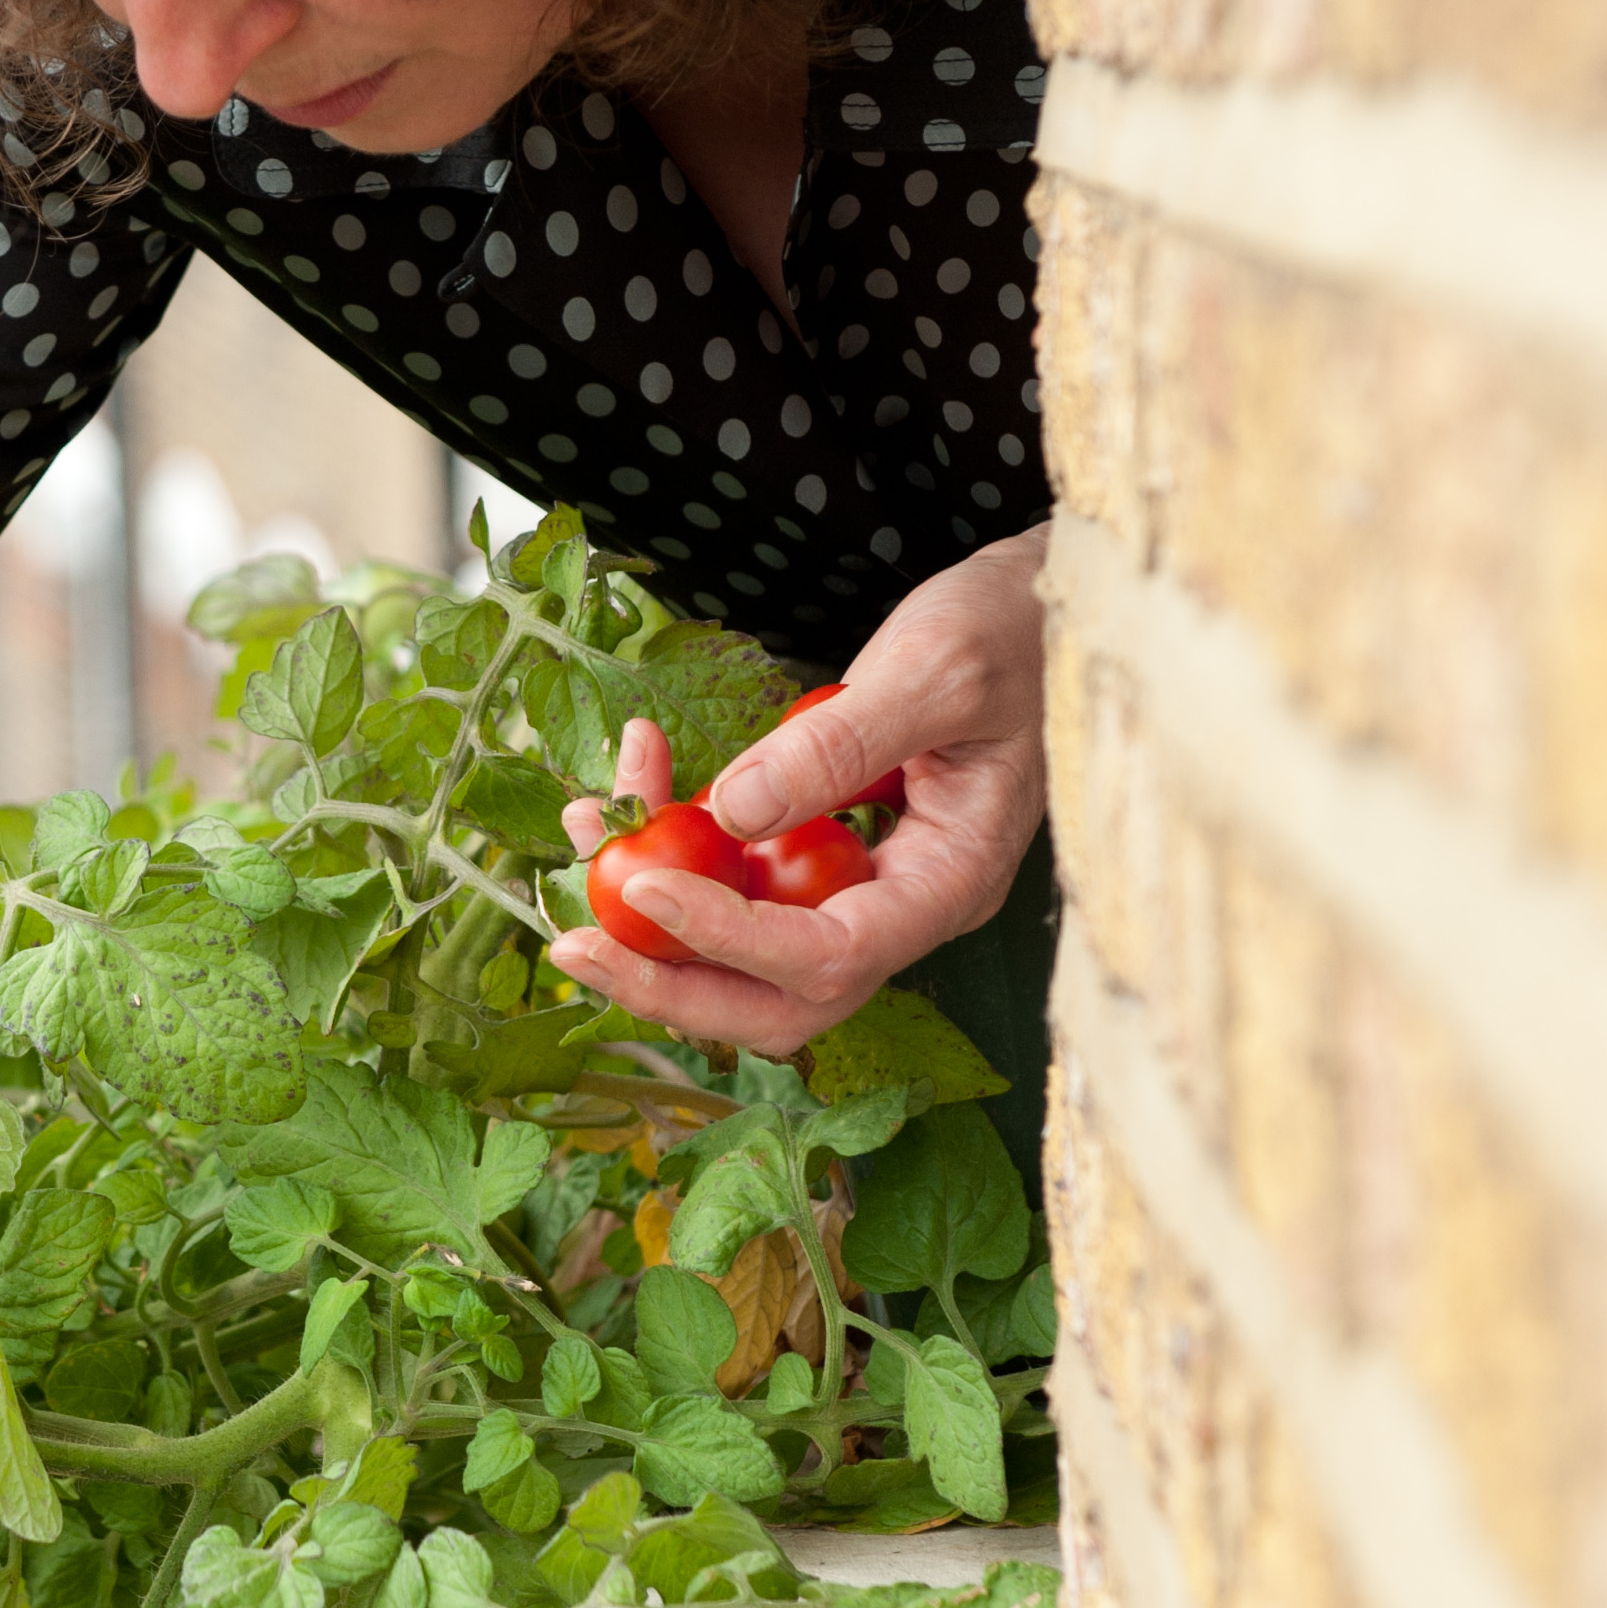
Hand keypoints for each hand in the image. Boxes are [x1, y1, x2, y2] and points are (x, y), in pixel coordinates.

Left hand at [544, 529, 1048, 1058]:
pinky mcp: (823, 851)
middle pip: (777, 999)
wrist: (1034, 608)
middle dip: (669, 983)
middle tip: (571, 945)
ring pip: (742, 951)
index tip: (641, 885)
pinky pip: (737, 879)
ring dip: (649, 913)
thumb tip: (733, 814)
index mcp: (948, 885)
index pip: (829, 956)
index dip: (727, 938)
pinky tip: (628, 783)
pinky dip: (672, 844)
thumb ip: (840, 746)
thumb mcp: (935, 671)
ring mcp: (859, 886)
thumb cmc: (1011, 633)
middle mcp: (900, 908)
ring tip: (579, 827)